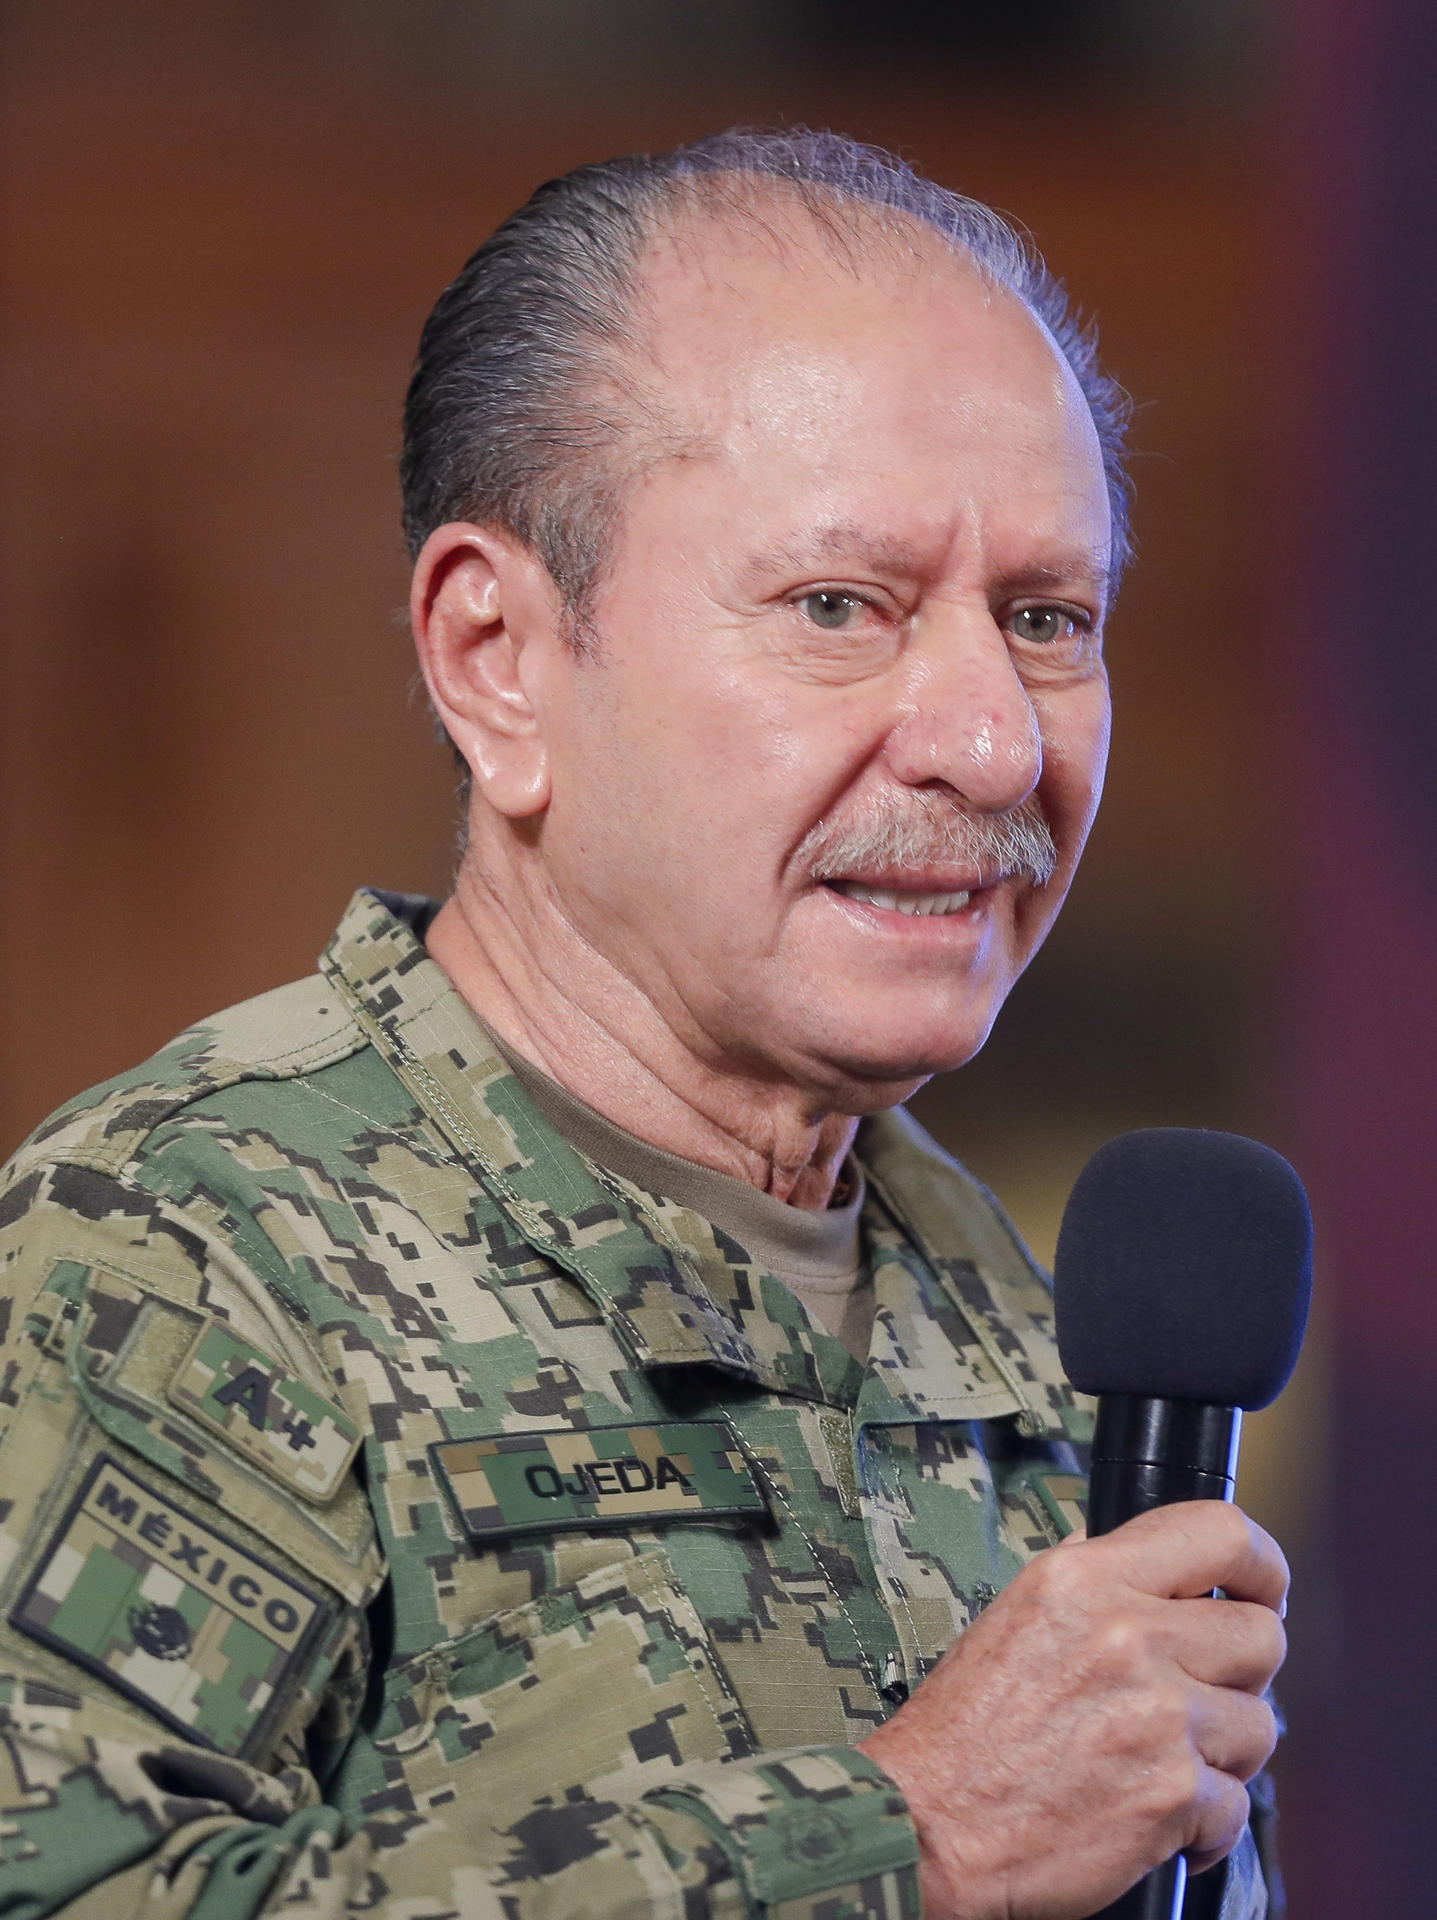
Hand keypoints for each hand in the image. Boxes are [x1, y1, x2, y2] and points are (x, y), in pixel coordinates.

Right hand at [858, 1501, 1287, 1919]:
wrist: (927, 1826)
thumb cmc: (960, 1732)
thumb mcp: (1015, 1612)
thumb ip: (1088, 1574)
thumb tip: (1138, 1548)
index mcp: (1085, 1579)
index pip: (1221, 1534)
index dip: (1262, 1565)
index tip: (1264, 1588)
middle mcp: (1126, 1636)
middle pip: (1263, 1636)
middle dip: (1242, 1671)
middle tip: (1204, 1693)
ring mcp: (1157, 1717)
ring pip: (1260, 1726)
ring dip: (1223, 1751)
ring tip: (1165, 1760)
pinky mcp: (1172, 1797)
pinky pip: (1237, 1806)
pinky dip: (1205, 1824)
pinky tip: (1157, 1816)